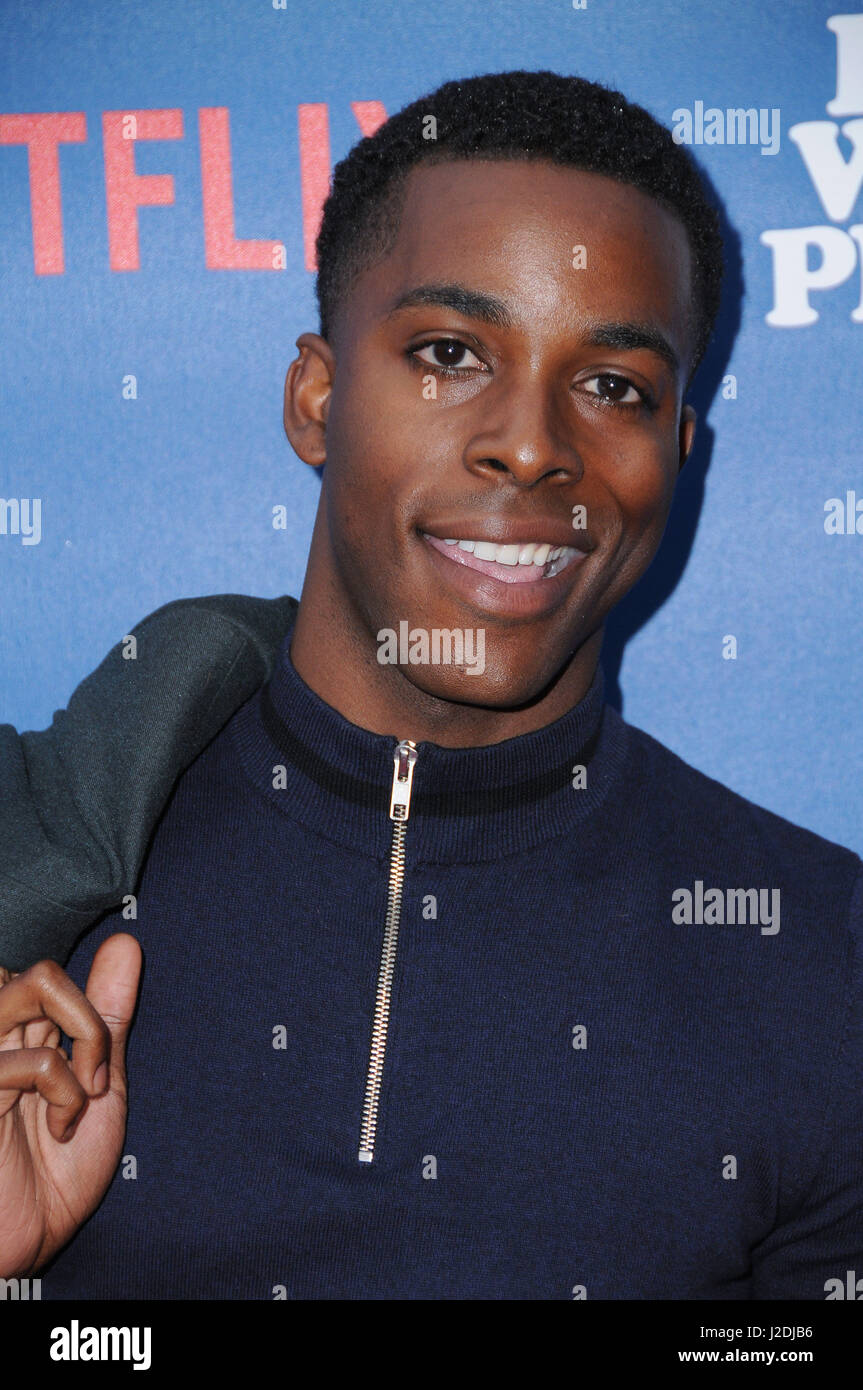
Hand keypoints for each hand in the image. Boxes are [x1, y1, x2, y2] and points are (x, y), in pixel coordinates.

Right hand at [0, 934, 141, 1275]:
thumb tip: (125, 943)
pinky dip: (65, 1093)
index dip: (89, 1004)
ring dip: (84, 1040)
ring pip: (34, 982)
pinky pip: (33, 1058)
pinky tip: (60, 1128)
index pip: (49, 973)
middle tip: (97, 1078)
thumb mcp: (99, 1083)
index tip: (100, 1065)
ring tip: (83, 1095)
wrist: (31, 1240)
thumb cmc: (57, 1171)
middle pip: (44, 970)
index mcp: (20, 1032)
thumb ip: (106, 1015)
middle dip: (91, 1020)